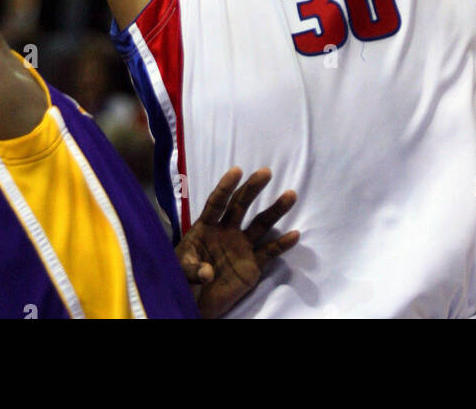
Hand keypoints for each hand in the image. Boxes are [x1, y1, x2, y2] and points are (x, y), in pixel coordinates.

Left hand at [175, 167, 297, 318]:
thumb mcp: (181, 272)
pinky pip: (269, 251)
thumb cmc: (183, 280)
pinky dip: (282, 244)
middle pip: (241, 205)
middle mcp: (226, 231)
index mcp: (207, 226)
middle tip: (266, 172)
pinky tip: (294, 235)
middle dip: (252, 188)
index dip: (226, 186)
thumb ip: (192, 270)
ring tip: (291, 194)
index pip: (217, 203)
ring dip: (275, 210)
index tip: (237, 170)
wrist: (196, 304)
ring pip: (261, 224)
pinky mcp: (253, 264)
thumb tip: (207, 272)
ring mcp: (241, 246)